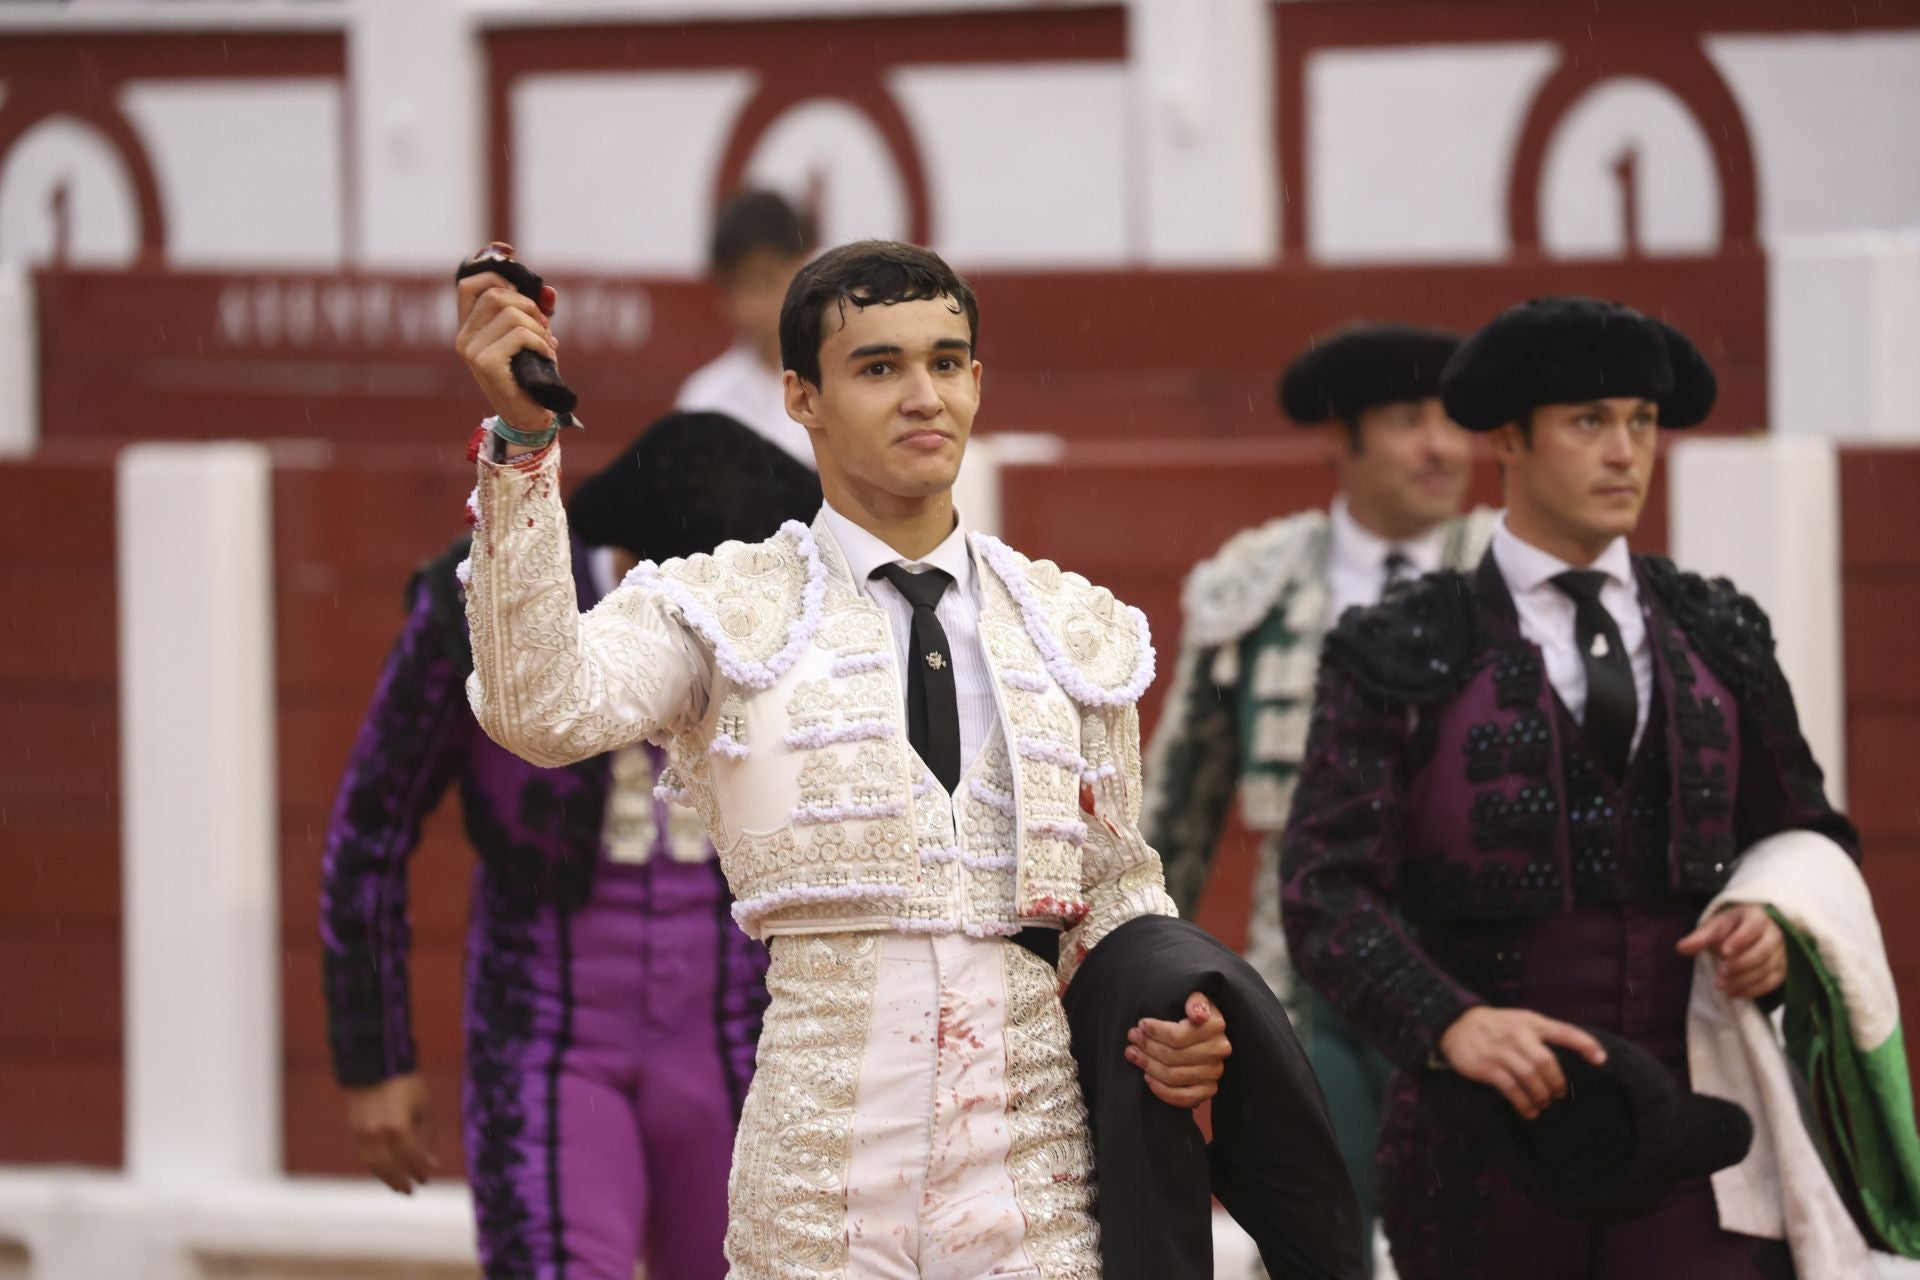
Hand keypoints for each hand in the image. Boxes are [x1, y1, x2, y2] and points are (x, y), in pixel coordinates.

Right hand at [345, 1072, 437, 1194]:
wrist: (376, 1064)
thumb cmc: (406, 1083)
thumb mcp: (424, 1107)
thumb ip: (427, 1137)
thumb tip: (432, 1163)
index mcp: (398, 1128)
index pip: (410, 1160)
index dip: (419, 1171)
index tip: (427, 1178)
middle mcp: (378, 1135)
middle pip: (389, 1168)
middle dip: (401, 1181)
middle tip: (411, 1191)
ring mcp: (363, 1133)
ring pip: (374, 1165)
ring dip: (386, 1178)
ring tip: (398, 1187)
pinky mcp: (355, 1130)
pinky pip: (365, 1155)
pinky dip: (375, 1167)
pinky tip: (384, 1170)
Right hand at [455, 241, 560, 435]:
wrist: (530, 416)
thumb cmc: (531, 374)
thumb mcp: (534, 335)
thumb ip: (537, 311)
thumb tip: (548, 290)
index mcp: (468, 327)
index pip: (469, 283)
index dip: (492, 268)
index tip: (514, 262)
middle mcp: (463, 337)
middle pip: (496, 293)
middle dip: (529, 304)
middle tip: (544, 325)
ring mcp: (470, 351)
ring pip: (511, 313)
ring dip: (539, 326)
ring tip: (546, 343)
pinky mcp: (485, 364)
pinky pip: (520, 334)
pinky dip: (542, 342)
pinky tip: (548, 354)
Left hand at [1126, 991, 1230, 1108]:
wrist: (1201, 1032)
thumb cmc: (1189, 1012)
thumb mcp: (1191, 997)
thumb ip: (1194, 999)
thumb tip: (1198, 1014)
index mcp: (1215, 1025)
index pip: (1179, 1036)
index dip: (1156, 1032)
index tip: (1141, 1024)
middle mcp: (1219, 1050)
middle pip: (1174, 1056)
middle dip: (1147, 1047)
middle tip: (1132, 1038)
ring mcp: (1215, 1072)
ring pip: (1175, 1076)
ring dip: (1149, 1066)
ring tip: (1133, 1054)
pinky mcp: (1209, 1090)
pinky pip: (1184, 1098)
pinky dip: (1162, 1091)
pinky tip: (1148, 1078)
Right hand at [1437, 1006, 1606, 1119]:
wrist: (1454, 1024)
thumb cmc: (1494, 1025)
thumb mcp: (1518, 1020)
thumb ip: (1540, 1033)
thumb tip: (1566, 1057)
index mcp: (1530, 1022)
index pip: (1563, 1031)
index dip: (1584, 1044)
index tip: (1601, 1059)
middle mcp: (1517, 1035)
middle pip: (1546, 1062)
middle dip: (1556, 1082)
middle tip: (1557, 1094)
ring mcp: (1501, 1051)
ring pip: (1530, 1078)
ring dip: (1541, 1096)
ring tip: (1543, 1104)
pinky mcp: (1487, 1067)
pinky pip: (1511, 1089)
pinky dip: (1523, 1104)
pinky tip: (1529, 1111)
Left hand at [1678, 904, 1786, 1000]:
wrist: (1752, 930)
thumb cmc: (1731, 927)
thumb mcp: (1714, 926)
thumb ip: (1700, 937)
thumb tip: (1681, 948)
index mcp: (1757, 916)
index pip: (1752, 927)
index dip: (1739, 940)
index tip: (1723, 951)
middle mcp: (1774, 934)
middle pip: (1763, 951)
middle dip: (1741, 964)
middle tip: (1720, 972)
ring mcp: (1781, 953)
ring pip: (1767, 969)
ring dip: (1744, 980)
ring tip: (1721, 986)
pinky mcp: (1781, 969)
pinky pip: (1771, 982)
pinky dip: (1752, 990)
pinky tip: (1733, 993)